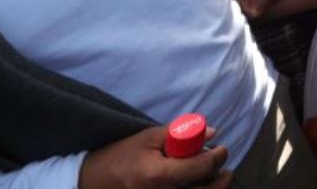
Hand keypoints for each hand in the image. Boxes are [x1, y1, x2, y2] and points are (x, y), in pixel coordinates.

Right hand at [79, 126, 230, 187]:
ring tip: (212, 178)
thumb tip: (212, 133)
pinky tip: (197, 186)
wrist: (93, 182)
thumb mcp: (148, 138)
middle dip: (221, 178)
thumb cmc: (121, 157)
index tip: (221, 149)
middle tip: (223, 167)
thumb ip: (181, 133)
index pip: (200, 167)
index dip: (217, 156)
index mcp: (157, 175)